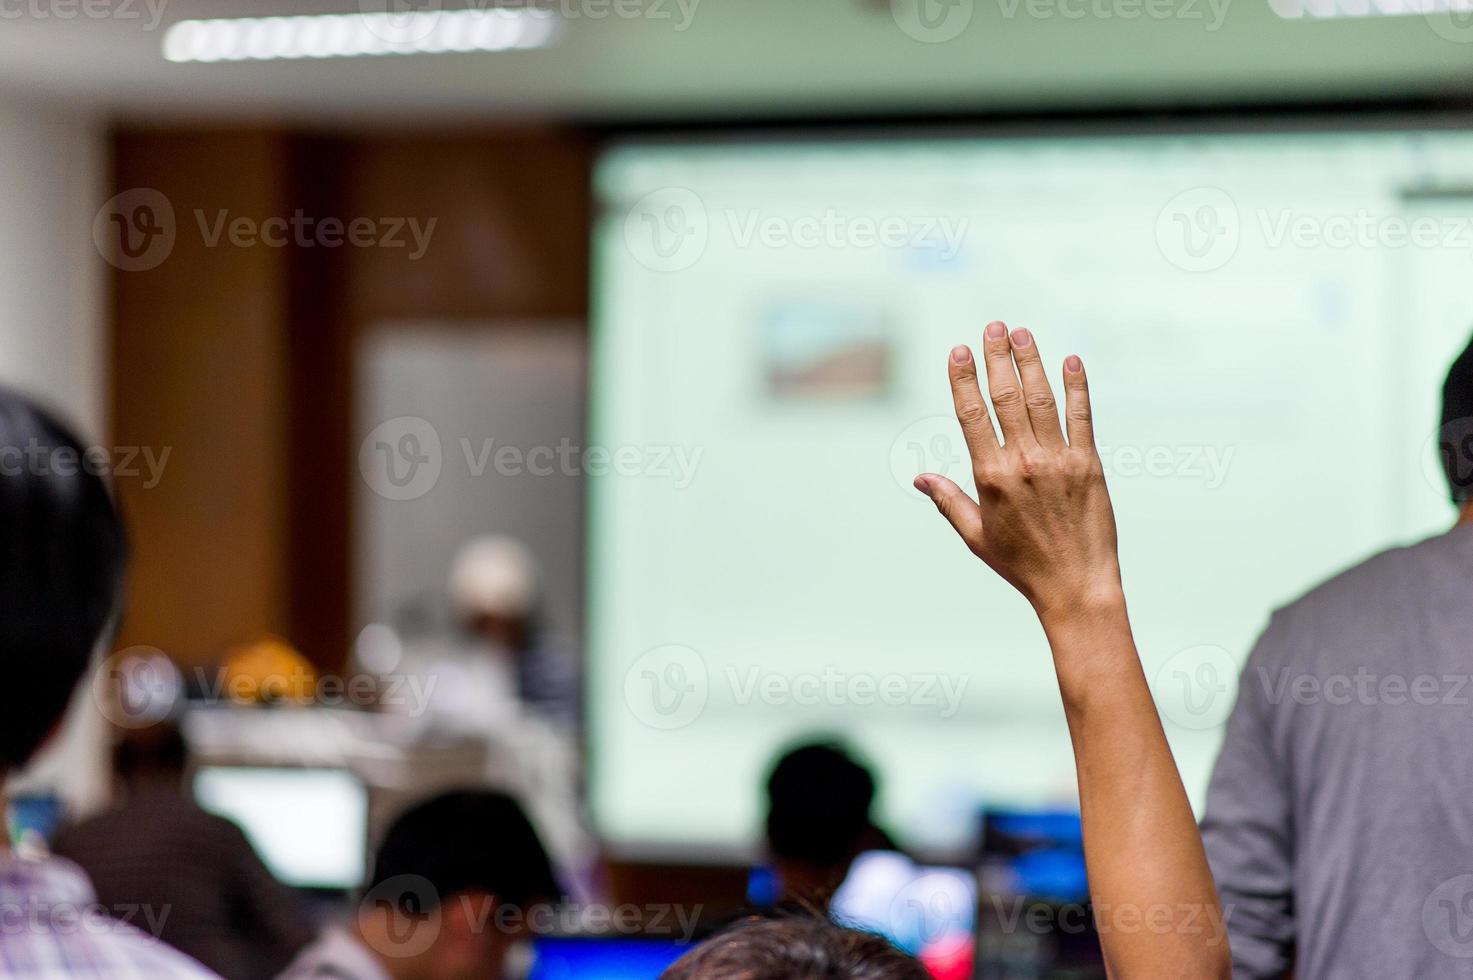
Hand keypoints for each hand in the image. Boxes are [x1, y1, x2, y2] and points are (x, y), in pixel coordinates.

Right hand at [914, 321, 1121, 620]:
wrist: (1075, 586)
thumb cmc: (1022, 565)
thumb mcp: (976, 536)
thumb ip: (949, 500)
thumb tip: (921, 477)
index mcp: (991, 477)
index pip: (972, 415)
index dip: (964, 379)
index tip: (959, 350)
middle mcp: (1023, 462)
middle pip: (1007, 397)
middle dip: (998, 358)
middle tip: (994, 326)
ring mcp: (1058, 461)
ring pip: (1042, 399)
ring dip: (1031, 362)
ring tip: (1023, 333)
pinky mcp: (1089, 465)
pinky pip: (1082, 417)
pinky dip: (1077, 387)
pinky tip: (1071, 362)